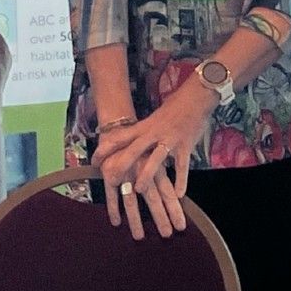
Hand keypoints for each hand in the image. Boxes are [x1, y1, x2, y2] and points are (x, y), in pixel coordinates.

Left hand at [92, 84, 214, 238]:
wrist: (197, 96)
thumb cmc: (176, 105)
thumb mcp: (155, 117)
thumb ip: (145, 130)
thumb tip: (133, 141)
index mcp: (145, 126)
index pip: (120, 137)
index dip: (105, 149)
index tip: (94, 161)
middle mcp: (155, 133)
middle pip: (133, 150)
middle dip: (121, 165)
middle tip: (111, 180)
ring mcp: (170, 140)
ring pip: (155, 159)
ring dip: (146, 175)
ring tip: (138, 189)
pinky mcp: (185, 146)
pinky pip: (181, 166)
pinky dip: (181, 181)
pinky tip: (178, 194)